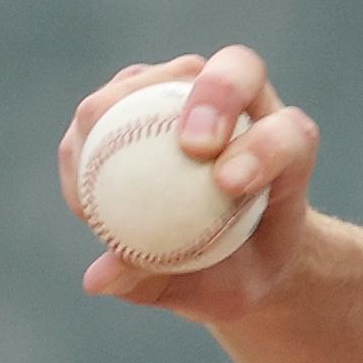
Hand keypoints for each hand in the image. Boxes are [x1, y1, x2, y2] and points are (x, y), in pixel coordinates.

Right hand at [58, 45, 321, 323]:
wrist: (226, 256)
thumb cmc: (237, 273)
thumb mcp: (222, 292)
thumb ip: (169, 282)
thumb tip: (100, 276)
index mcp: (288, 150)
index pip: (288, 133)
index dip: (263, 147)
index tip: (229, 183)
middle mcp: (248, 109)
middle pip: (235, 70)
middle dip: (214, 97)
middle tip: (188, 145)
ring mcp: (190, 95)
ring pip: (160, 77)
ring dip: (123, 107)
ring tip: (96, 166)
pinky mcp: (140, 99)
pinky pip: (105, 106)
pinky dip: (85, 139)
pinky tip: (74, 187)